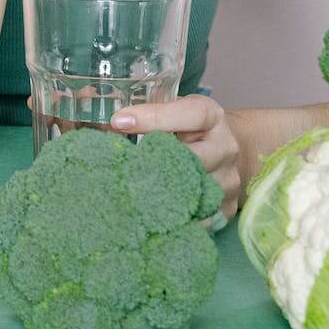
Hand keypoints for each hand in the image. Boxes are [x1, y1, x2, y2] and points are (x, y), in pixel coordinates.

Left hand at [112, 95, 241, 220]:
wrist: (228, 152)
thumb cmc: (190, 127)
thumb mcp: (175, 108)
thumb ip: (147, 109)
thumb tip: (100, 113)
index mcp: (212, 116)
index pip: (190, 114)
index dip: (154, 117)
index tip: (119, 121)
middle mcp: (225, 148)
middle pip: (193, 158)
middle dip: (155, 164)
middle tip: (121, 168)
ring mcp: (228, 180)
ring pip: (194, 192)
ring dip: (161, 195)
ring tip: (130, 196)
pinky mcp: (226, 208)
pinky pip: (199, 219)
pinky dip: (175, 219)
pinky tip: (151, 218)